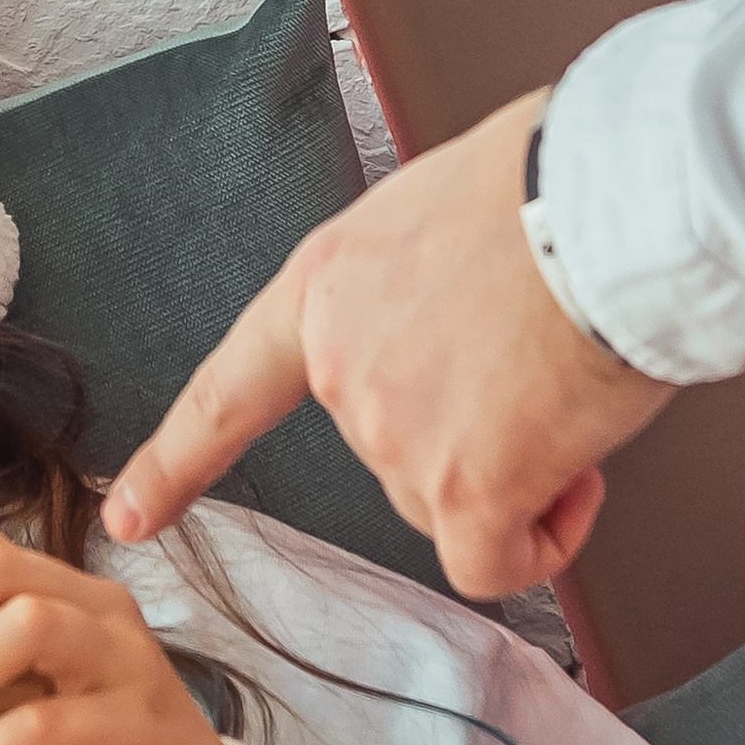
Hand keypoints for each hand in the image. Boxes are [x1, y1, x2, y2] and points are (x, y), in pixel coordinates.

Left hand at [103, 92, 674, 599]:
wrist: (614, 199)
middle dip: (471, 434)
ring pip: (451, 501)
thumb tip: (465, 327)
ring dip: (518, 469)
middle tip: (537, 365)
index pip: (231, 391)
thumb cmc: (556, 182)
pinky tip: (572, 483)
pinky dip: (538, 544)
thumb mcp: (439, 210)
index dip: (177, 463)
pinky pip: (492, 562)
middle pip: (393, 455)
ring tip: (569, 381)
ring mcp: (395, 433)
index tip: (130, 514)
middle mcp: (342, 367)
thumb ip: (416, 289)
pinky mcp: (467, 487)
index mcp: (325, 290)